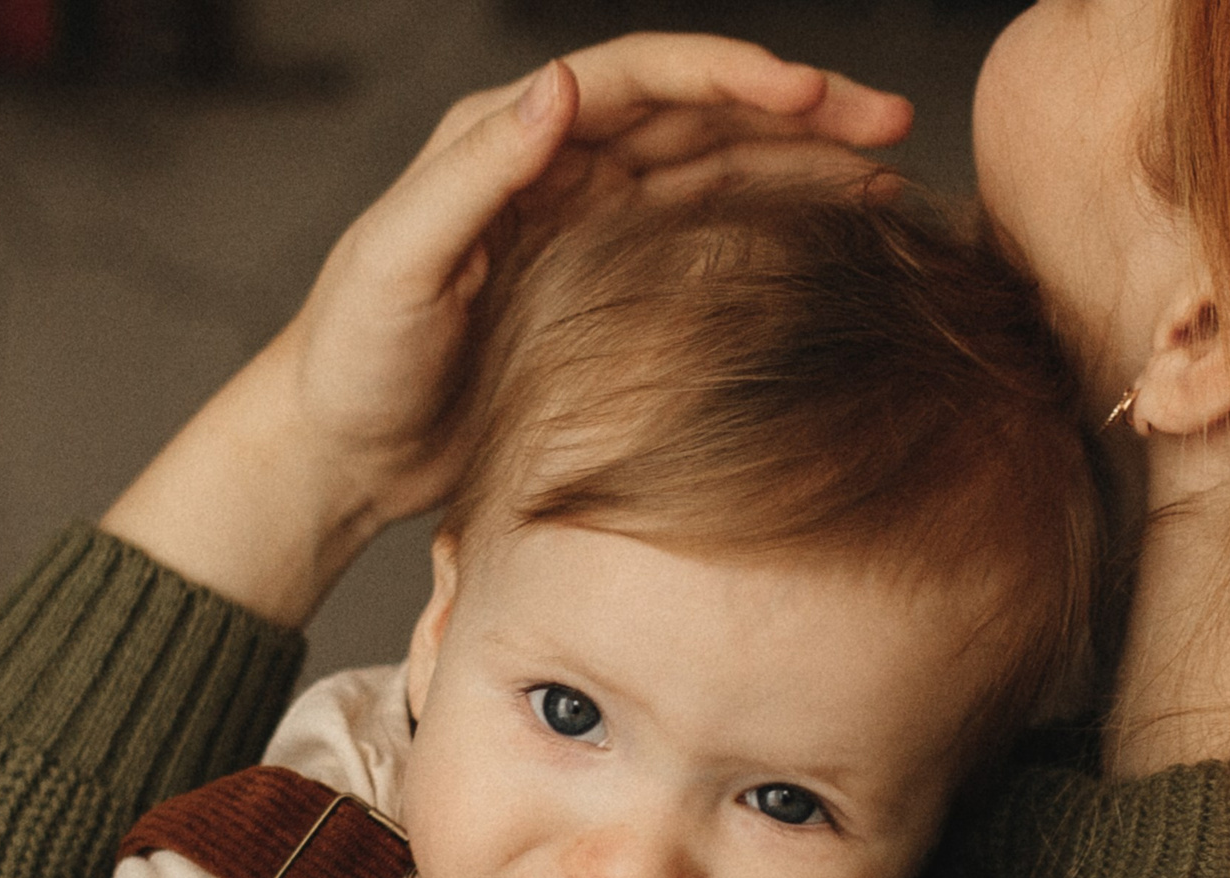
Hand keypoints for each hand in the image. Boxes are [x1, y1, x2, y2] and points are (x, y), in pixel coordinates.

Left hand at [102, 34, 911, 628]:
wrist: (340, 451)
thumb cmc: (353, 357)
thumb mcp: (399, 262)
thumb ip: (475, 174)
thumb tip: (559, 88)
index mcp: (507, 136)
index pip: (641, 78)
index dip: (731, 74)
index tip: (809, 91)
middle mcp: (559, 164)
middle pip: (700, 112)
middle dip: (798, 108)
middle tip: (889, 120)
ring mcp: (590, 223)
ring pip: (719, 167)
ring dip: (802, 162)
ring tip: (889, 171)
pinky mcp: (610, 285)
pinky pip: (708, 235)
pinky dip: (773, 223)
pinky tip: (834, 231)